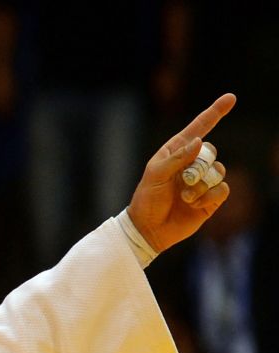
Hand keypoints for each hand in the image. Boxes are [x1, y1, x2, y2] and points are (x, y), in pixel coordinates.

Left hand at [128, 93, 234, 252]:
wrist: (149, 229)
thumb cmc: (147, 199)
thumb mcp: (155, 174)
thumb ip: (177, 157)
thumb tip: (199, 142)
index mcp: (176, 152)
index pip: (199, 128)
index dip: (214, 112)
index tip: (230, 98)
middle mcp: (192, 163)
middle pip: (211, 152)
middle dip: (199, 166)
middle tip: (183, 182)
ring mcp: (203, 180)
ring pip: (219, 171)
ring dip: (201, 185)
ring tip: (184, 197)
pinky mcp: (211, 198)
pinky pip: (223, 189)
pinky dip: (208, 196)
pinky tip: (193, 204)